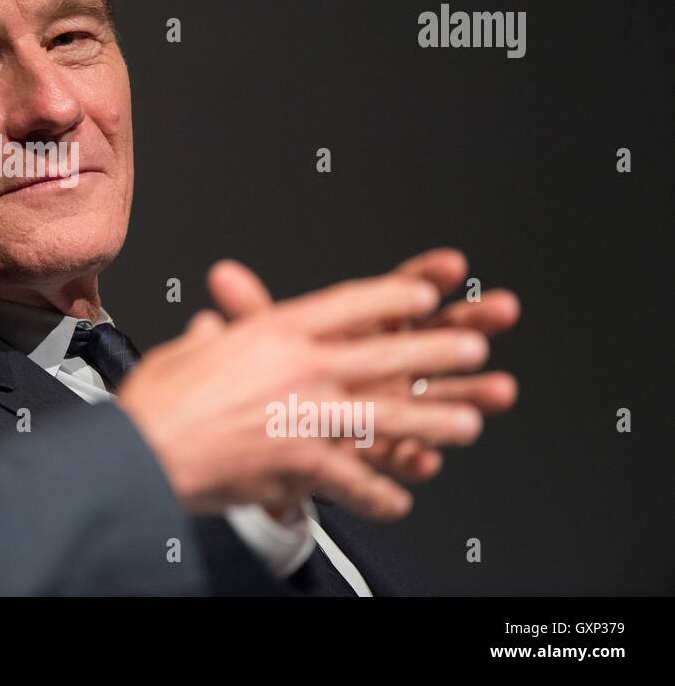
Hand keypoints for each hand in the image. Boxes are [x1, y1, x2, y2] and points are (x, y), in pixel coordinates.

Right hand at [120, 268, 489, 520]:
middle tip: (471, 348)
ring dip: (432, 420)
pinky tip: (401, 500)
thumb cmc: (157, 403)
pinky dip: (381, 494)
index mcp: (272, 333)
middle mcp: (298, 367)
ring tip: (467, 423)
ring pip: (388, 414)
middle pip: (384, 351)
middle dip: (434, 351)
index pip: (347, 305)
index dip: (392, 294)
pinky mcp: (303, 462)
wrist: (143, 449)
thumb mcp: (186, 353)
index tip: (424, 289)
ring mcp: (306, 414)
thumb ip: (210, 341)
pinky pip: (357, 480)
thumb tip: (209, 328)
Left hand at [208, 248, 518, 485]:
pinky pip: (398, 457)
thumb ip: (251, 311)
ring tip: (498, 389)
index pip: (396, 297)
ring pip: (434, 401)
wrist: (253, 439)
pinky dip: (414, 458)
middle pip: (431, 340)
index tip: (451, 264)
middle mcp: (381, 368)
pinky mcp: (373, 452)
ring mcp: (384, 410)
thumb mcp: (259, 345)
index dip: (423, 277)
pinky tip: (427, 459)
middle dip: (468, 324)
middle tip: (499, 309)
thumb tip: (222, 276)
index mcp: (358, 333)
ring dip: (468, 394)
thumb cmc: (268, 383)